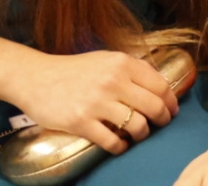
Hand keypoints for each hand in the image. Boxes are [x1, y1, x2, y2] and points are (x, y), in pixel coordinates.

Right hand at [8, 49, 177, 157]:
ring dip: (141, 134)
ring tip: (137, 135)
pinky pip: (113, 142)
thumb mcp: (106, 59)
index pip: (160, 85)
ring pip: (137, 126)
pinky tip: (119, 145)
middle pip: (154, 106)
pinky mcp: (81, 122)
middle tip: (160, 124)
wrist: (36, 78)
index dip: (171, 101)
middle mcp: (113, 81)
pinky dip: (121, 147)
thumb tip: (159, 85)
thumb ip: (131, 69)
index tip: (171, 110)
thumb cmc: (73, 70)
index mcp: (122, 63)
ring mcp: (97, 103)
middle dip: (162, 119)